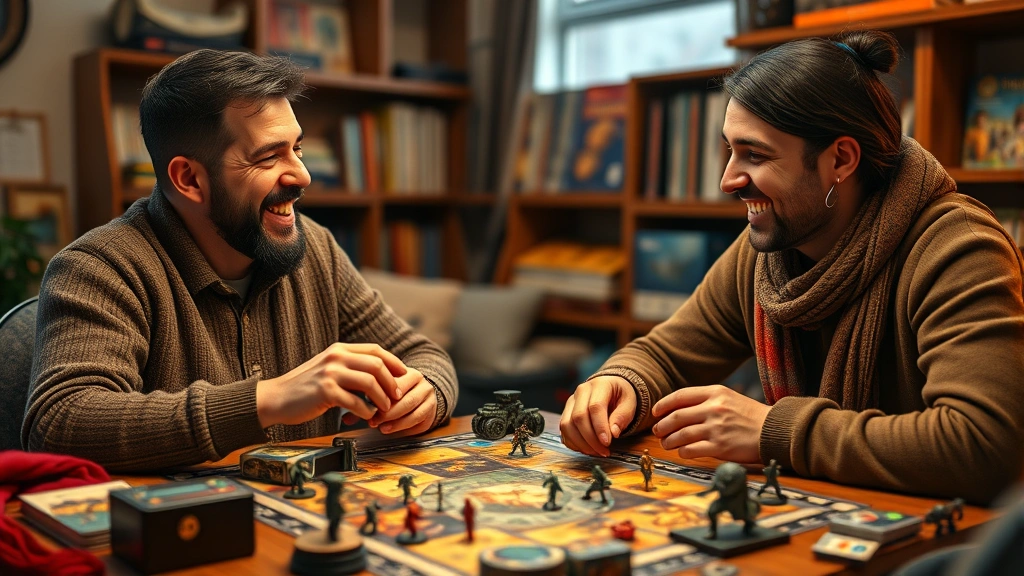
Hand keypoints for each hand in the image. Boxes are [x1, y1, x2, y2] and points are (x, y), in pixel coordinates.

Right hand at [256, 343, 404, 427]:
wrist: (276, 398)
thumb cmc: (305, 388)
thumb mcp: (328, 368)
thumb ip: (350, 367)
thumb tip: (379, 375)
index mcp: (339, 349)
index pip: (376, 350)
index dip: (394, 362)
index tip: (404, 374)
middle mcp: (336, 357)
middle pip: (377, 365)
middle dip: (391, 382)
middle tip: (397, 396)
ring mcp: (331, 373)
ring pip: (370, 382)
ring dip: (382, 398)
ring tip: (384, 409)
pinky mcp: (326, 391)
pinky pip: (356, 402)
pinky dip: (366, 411)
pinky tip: (367, 417)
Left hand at [363, 368, 436, 435]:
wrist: (419, 393)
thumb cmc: (397, 390)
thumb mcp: (386, 386)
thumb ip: (369, 397)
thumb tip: (350, 415)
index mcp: (411, 374)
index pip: (397, 384)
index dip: (382, 396)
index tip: (368, 406)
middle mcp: (424, 385)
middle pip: (407, 401)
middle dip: (389, 413)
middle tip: (373, 421)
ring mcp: (430, 400)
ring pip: (414, 414)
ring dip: (396, 424)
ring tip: (382, 428)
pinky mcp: (431, 415)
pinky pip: (418, 424)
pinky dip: (404, 429)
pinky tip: (392, 430)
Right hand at [559, 376, 636, 456]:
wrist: (611, 388)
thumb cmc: (621, 396)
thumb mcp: (629, 403)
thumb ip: (622, 416)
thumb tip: (613, 433)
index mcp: (599, 385)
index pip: (595, 407)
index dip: (600, 427)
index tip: (607, 443)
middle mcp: (581, 391)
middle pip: (578, 417)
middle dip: (590, 439)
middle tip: (604, 451)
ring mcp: (571, 402)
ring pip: (567, 425)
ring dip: (581, 443)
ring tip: (596, 452)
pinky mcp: (566, 413)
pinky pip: (564, 431)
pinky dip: (573, 443)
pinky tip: (587, 449)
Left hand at [651, 385, 769, 463]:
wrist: (774, 431)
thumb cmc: (750, 416)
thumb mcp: (729, 398)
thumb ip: (706, 400)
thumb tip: (678, 409)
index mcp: (716, 392)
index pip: (680, 396)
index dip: (664, 404)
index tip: (656, 412)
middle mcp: (714, 408)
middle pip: (677, 416)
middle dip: (662, 425)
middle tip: (657, 431)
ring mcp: (717, 428)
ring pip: (681, 434)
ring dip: (669, 440)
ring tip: (666, 443)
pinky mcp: (720, 446)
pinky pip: (691, 450)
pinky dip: (682, 451)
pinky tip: (682, 452)